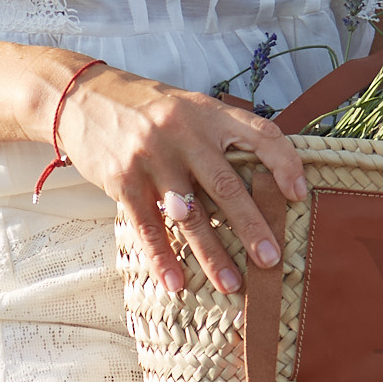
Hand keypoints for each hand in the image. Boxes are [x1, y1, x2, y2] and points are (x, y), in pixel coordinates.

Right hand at [55, 64, 308, 297]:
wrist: (83, 97)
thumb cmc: (146, 108)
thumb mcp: (188, 107)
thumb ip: (220, 134)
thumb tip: (263, 174)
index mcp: (208, 112)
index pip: (260, 134)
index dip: (285, 164)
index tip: (299, 194)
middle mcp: (183, 132)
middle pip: (226, 184)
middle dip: (251, 225)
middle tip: (271, 259)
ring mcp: (152, 157)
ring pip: (189, 214)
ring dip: (211, 254)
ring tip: (231, 285)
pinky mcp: (123, 179)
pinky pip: (147, 225)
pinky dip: (162, 258)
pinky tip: (175, 284)